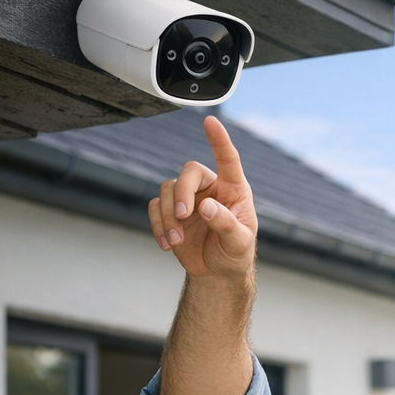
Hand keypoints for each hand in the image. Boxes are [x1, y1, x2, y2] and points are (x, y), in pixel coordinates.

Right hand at [148, 116, 257, 279]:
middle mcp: (210, 188)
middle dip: (182, 192)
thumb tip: (207, 207)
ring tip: (177, 240)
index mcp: (233, 190)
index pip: (228, 159)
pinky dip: (158, 225)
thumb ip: (226, 224)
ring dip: (168, 216)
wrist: (217, 273)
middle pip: (189, 172)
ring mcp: (188, 198)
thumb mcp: (239, 242)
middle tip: (182, 215)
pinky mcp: (170, 212)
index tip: (211, 122)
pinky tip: (167, 243)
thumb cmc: (235, 254)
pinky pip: (155, 208)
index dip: (219, 140)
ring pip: (168, 190)